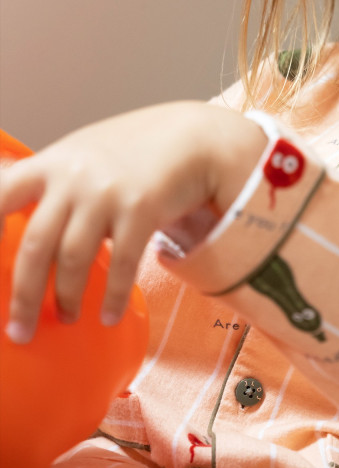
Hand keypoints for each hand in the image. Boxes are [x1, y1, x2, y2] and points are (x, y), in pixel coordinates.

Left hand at [0, 102, 265, 343]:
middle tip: (18, 329)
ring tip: (67, 318)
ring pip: (74, 258)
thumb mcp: (82, 152)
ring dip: (67, 298)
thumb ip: (48, 179)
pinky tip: (110, 314)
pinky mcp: (142, 208)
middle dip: (23, 296)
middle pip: (36, 244)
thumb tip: (9, 216)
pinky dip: (115, 296)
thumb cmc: (134, 149)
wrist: (192, 138)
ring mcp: (107, 192)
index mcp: (52, 162)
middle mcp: (74, 176)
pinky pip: (122, 263)